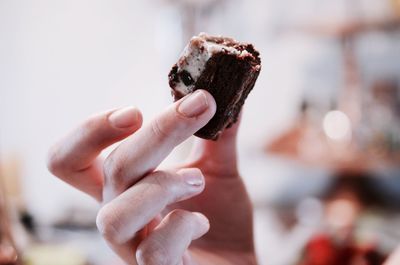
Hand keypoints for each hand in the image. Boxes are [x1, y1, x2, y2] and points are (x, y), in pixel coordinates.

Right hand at [47, 90, 255, 264]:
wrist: (236, 263)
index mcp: (125, 187)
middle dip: (158, 133)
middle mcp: (121, 214)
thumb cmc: (219, 219)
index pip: (70, 161)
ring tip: (197, 180)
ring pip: (115, 215)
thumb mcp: (219, 170)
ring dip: (161, 185)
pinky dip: (182, 226)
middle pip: (111, 169)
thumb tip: (229, 93)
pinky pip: (152, 253)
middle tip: (197, 108)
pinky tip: (201, 222)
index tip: (134, 111)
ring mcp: (135, 248)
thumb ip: (219, 136)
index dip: (89, 132)